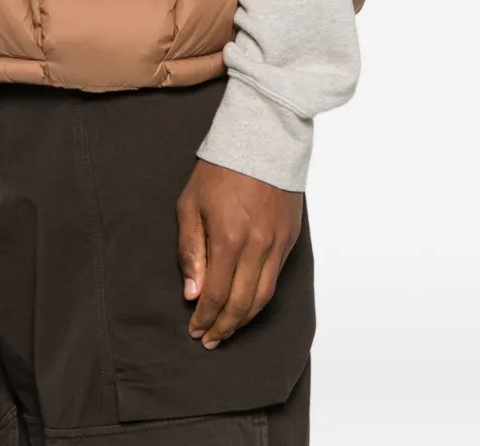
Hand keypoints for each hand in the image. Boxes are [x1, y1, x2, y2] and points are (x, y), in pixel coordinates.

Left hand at [176, 159, 302, 347]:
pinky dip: (261, 299)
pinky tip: (248, 305)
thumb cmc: (220, 169)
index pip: (215, 294)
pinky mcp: (290, 240)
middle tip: (210, 339)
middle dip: (223, 327)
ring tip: (228, 330)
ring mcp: (277, 245)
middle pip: (241, 304)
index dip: (204, 318)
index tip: (195, 331)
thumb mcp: (190, 204)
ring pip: (263, 298)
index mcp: (228, 238)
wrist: (262, 139)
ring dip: (244, 320)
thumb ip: (190, 250)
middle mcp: (256, 247)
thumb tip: (191, 293)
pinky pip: (276, 280)